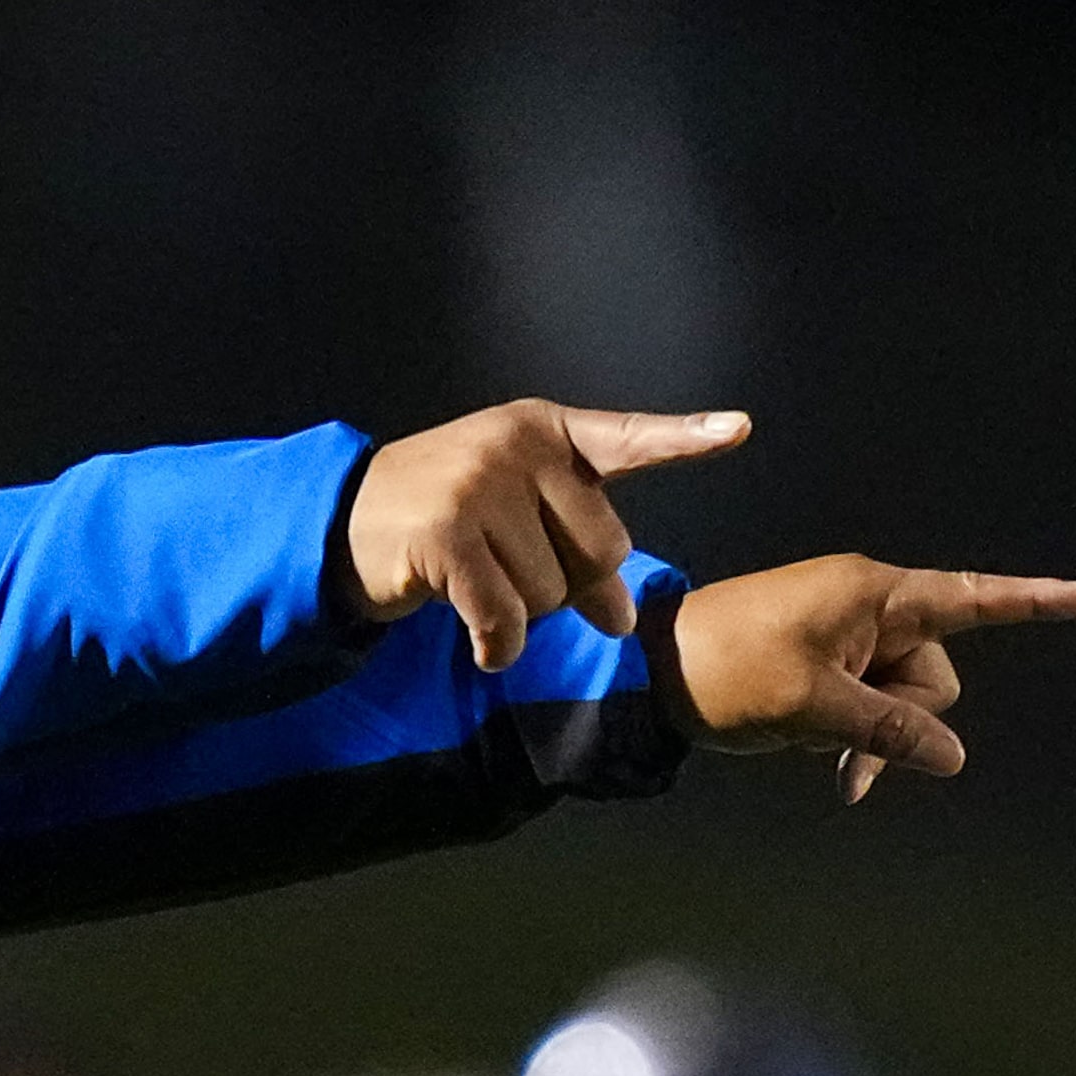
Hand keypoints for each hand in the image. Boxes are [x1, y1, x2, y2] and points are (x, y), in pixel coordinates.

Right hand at [339, 399, 751, 669]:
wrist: (337, 526)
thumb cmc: (436, 521)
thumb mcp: (509, 516)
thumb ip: (572, 552)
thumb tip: (623, 620)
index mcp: (540, 431)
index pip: (625, 438)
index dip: (684, 437)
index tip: (738, 430)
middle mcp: (514, 447)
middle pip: (602, 551)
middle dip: (567, 587)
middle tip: (511, 577)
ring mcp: (479, 486)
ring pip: (552, 592)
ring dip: (521, 616)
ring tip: (474, 590)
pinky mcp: (447, 534)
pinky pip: (505, 615)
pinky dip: (498, 645)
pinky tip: (480, 644)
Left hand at [649, 555, 1075, 802]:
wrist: (648, 672)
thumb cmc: (725, 670)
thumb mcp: (814, 706)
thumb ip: (891, 730)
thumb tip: (951, 755)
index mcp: (871, 593)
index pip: (971, 597)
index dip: (1034, 601)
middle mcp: (866, 605)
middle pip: (932, 674)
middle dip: (902, 717)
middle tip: (840, 743)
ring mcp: (842, 633)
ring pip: (899, 698)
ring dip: (868, 730)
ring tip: (807, 736)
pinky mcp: (821, 661)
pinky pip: (864, 703)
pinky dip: (849, 731)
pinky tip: (814, 751)